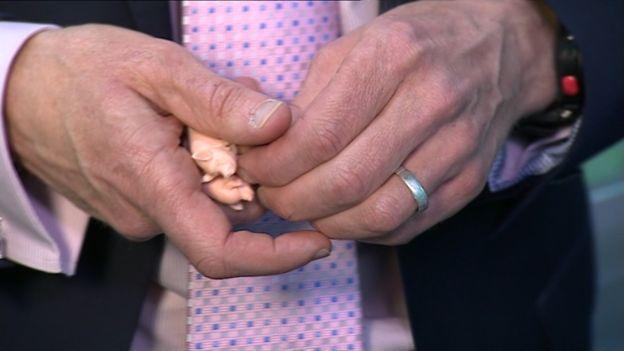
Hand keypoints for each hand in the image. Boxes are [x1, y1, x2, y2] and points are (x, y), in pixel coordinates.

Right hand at [5, 24, 330, 276]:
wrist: (19, 91)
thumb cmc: (81, 73)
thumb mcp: (155, 68)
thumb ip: (218, 100)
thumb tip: (280, 124)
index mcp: (151, 184)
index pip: (220, 251)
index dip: (275, 256)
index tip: (315, 241)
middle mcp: (146, 212)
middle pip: (228, 214)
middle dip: (255, 169)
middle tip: (248, 106)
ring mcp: (140, 212)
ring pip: (211, 199)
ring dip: (230, 159)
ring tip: (213, 107)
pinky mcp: (137, 203)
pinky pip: (189, 192)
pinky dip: (206, 161)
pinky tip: (194, 121)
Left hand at [239, 0, 556, 243]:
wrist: (499, 48)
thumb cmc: (416, 43)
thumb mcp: (355, 46)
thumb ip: (310, 99)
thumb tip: (271, 152)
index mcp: (392, 58)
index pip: (320, 136)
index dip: (276, 165)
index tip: (256, 171)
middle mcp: (431, 101)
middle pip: (346, 181)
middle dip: (294, 201)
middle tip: (273, 197)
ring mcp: (457, 145)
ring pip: (379, 213)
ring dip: (328, 223)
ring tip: (306, 209)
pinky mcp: (470, 180)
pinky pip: (407, 226)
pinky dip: (364, 231)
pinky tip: (346, 213)